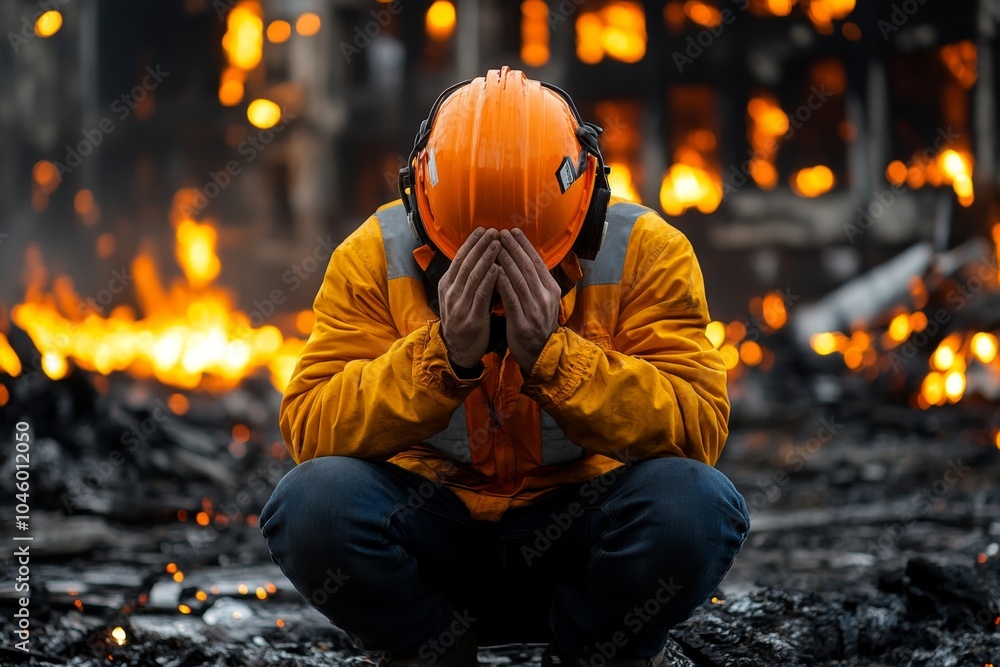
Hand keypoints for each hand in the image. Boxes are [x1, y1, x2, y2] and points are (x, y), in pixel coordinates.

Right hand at [439, 227, 501, 368]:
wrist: (458, 351)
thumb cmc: (463, 321)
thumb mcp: (458, 298)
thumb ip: (465, 280)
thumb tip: (477, 257)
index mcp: (446, 286)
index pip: (458, 259)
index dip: (471, 243)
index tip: (483, 229)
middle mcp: (450, 294)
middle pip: (466, 263)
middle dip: (480, 245)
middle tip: (493, 230)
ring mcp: (459, 306)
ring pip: (473, 276)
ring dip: (486, 257)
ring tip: (498, 243)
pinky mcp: (471, 318)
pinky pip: (480, 295)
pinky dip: (489, 280)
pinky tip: (498, 268)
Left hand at [495, 228, 560, 374]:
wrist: (541, 354)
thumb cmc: (538, 325)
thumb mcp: (543, 302)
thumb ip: (536, 283)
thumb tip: (524, 260)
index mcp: (551, 289)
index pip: (537, 261)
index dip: (524, 245)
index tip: (513, 231)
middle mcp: (545, 297)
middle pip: (527, 266)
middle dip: (513, 247)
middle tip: (501, 232)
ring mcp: (535, 309)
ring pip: (519, 279)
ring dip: (506, 260)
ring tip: (495, 246)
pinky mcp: (523, 322)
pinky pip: (512, 298)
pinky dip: (503, 283)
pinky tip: (494, 271)